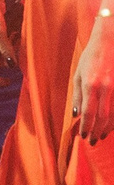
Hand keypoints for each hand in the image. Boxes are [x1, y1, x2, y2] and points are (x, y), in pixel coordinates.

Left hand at [79, 18, 113, 144]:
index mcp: (90, 85)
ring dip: (107, 128)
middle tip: (91, 141)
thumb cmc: (91, 58)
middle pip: (102, 117)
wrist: (109, 43)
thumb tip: (76, 114)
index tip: (82, 136)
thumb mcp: (78, 74)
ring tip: (101, 136)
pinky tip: (111, 126)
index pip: (88, 112)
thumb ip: (77, 95)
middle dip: (96, 131)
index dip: (86, 126)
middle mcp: (105, 88)